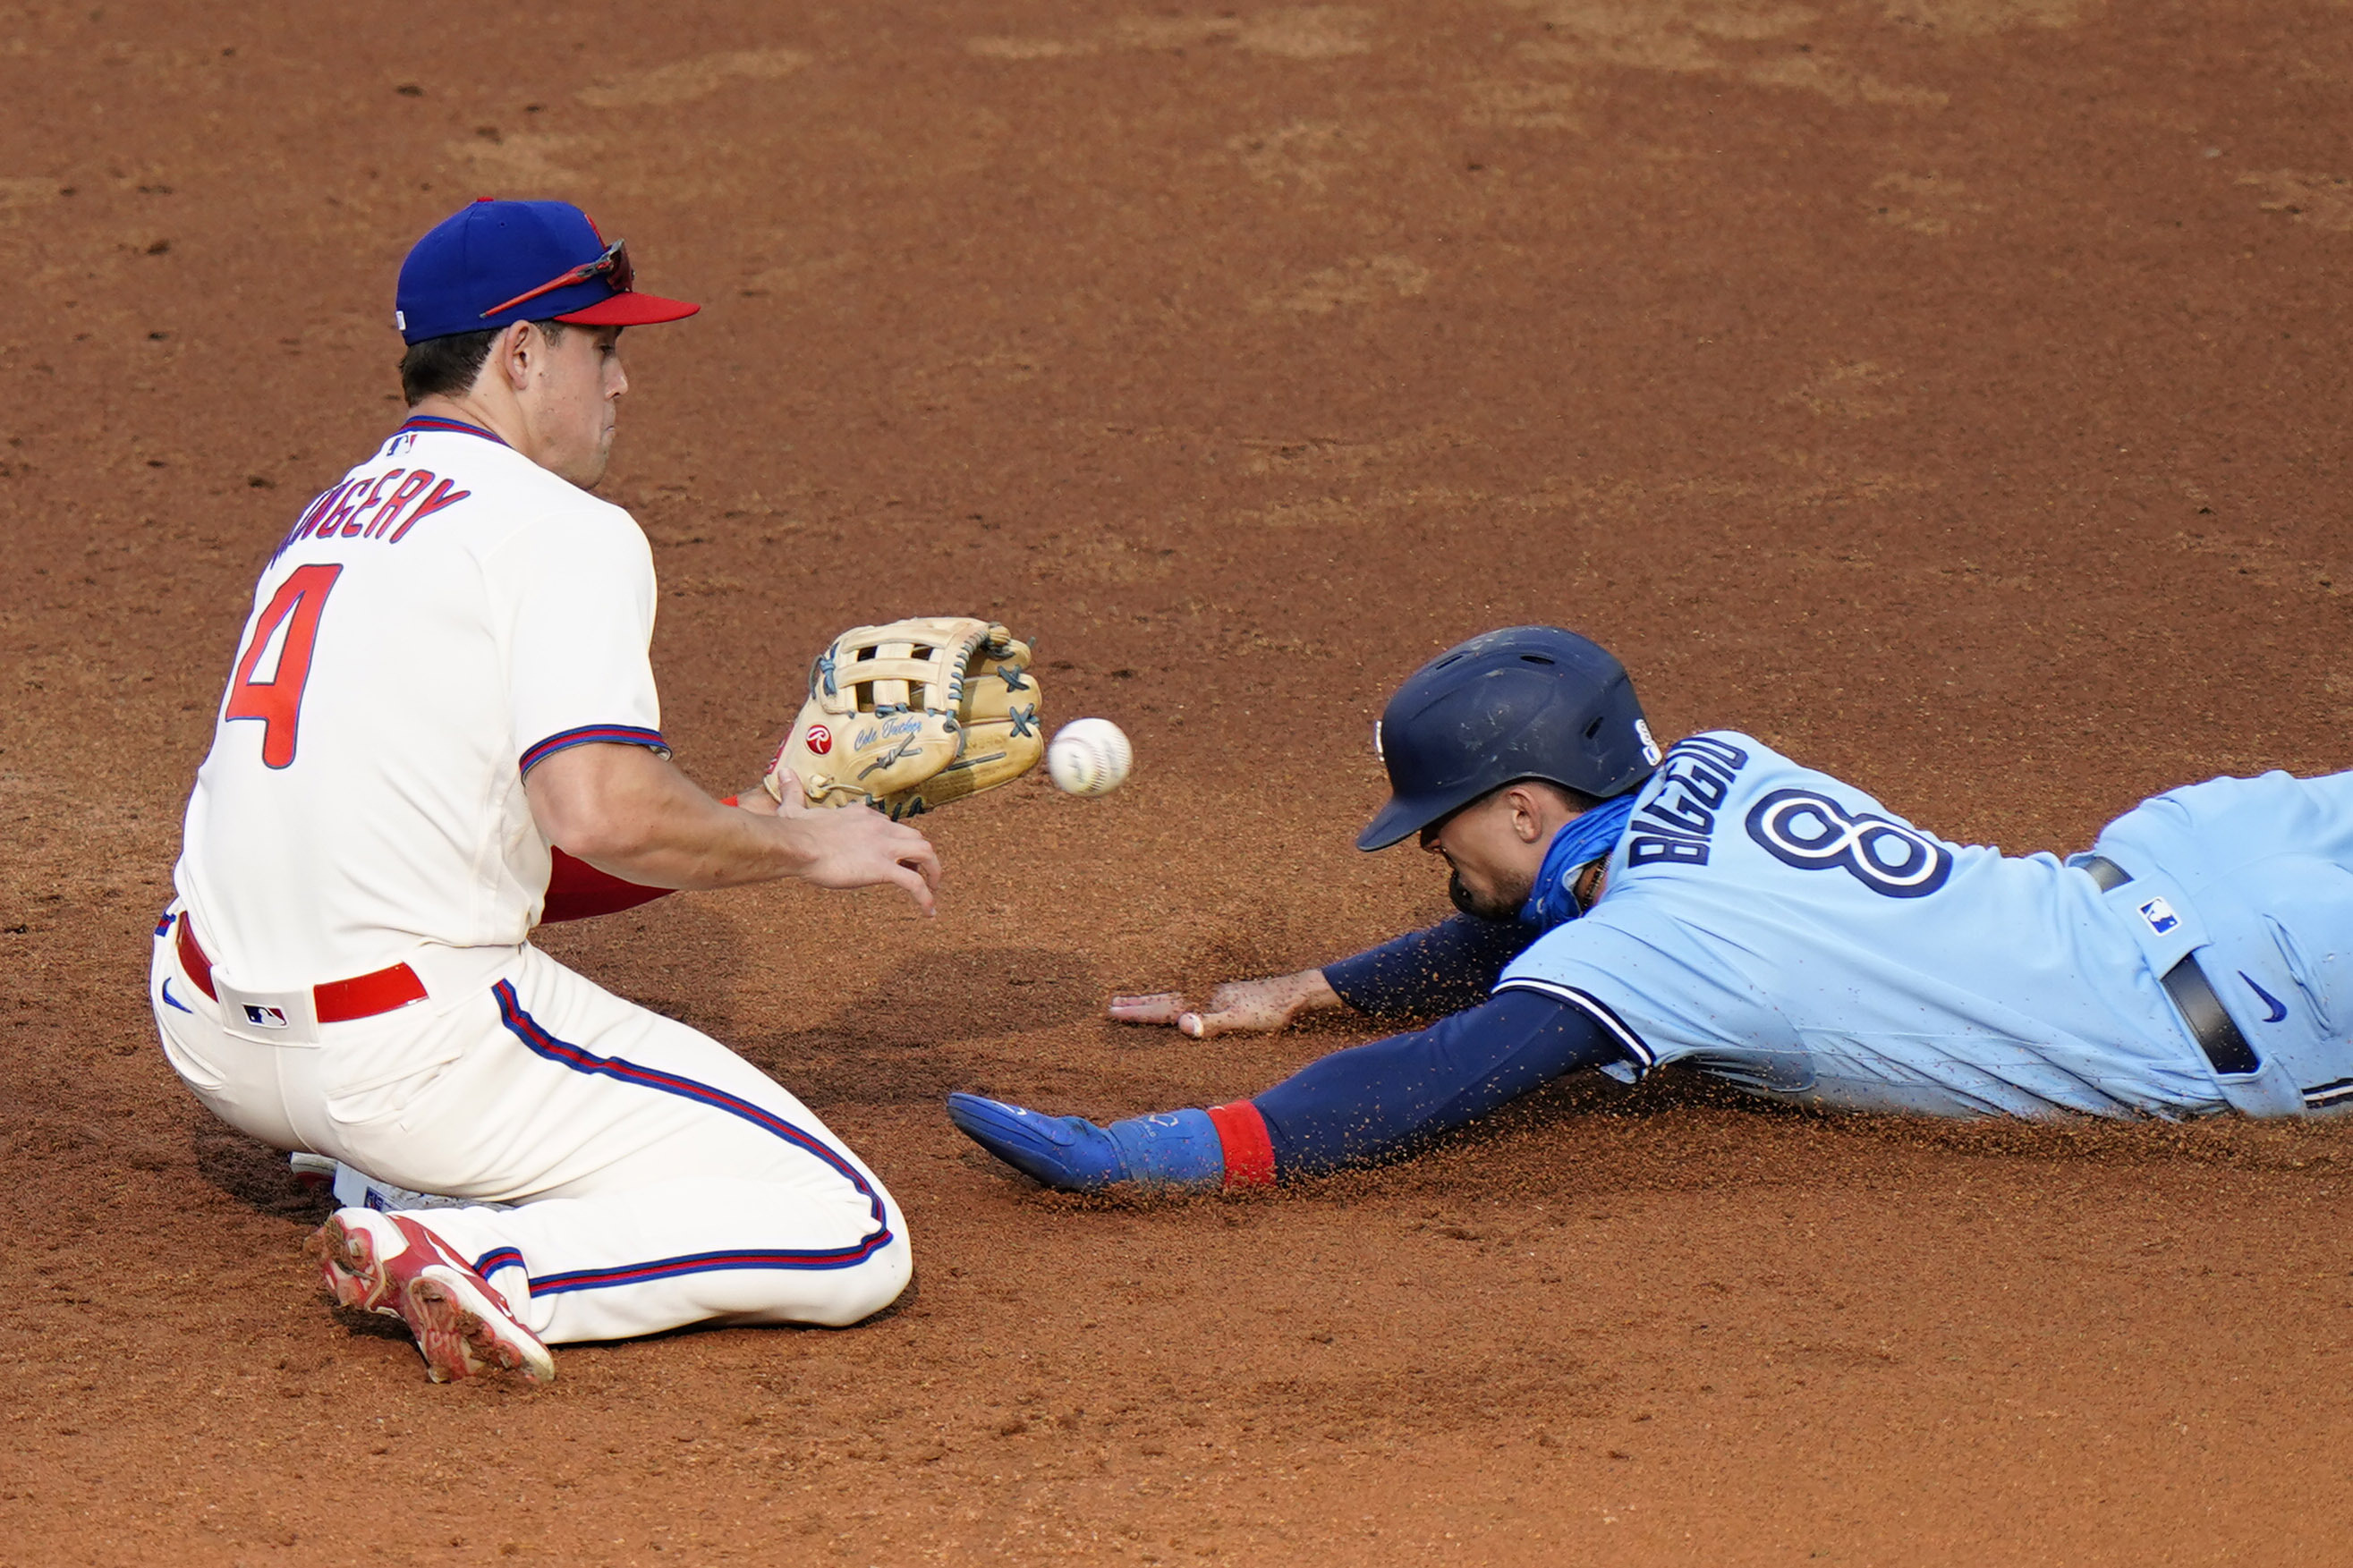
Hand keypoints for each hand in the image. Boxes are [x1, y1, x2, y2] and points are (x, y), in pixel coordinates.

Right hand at [781, 802, 941, 915]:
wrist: (798, 844)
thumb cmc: (794, 831)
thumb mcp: (793, 808)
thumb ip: (792, 792)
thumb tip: (783, 773)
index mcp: (862, 815)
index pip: (890, 826)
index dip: (895, 841)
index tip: (894, 856)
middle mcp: (880, 827)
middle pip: (915, 837)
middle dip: (921, 856)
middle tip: (917, 874)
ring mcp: (884, 847)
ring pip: (926, 853)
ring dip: (933, 872)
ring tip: (932, 891)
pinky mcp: (882, 868)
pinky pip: (915, 884)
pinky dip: (925, 897)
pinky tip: (928, 911)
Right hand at [1108, 968, 1339, 1038]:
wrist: (1294, 993)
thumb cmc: (1270, 1010)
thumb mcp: (1241, 1020)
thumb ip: (1211, 1024)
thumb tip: (1181, 1024)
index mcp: (1202, 1000)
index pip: (1163, 1008)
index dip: (1137, 1012)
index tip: (1111, 1011)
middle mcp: (1203, 993)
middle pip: (1163, 999)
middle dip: (1137, 1003)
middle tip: (1111, 1003)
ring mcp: (1211, 993)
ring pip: (1174, 996)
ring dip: (1152, 999)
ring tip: (1133, 998)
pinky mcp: (1222, 995)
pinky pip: (1187, 997)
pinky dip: (1173, 999)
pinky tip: (1176, 1002)